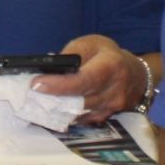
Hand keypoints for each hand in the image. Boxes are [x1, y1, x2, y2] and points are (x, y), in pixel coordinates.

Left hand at [31, 34, 159, 123]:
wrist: (136, 74)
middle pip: (80, 100)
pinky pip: (82, 120)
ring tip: (35, 103)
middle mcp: (114, 90)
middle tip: (28, 95)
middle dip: (52, 99)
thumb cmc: (109, 55)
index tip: (36, 85)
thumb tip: (51, 68)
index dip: (59, 85)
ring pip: (79, 114)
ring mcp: (111, 108)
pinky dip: (65, 116)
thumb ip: (72, 54)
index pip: (84, 80)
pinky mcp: (105, 118)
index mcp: (111, 67)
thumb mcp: (91, 44)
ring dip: (56, 110)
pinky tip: (49, 110)